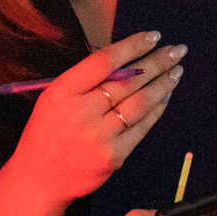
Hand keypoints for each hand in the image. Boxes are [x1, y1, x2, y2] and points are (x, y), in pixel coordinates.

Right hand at [0, 30, 185, 215]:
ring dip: (163, 85)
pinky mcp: (114, 156)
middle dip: (157, 63)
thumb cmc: (47, 133)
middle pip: (128, 81)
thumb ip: (86, 81)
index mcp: (64, 91)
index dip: (133, 46)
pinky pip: (141, 128)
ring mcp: (99, 136)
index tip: (154, 36)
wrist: (39, 179)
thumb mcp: (54, 98)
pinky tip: (166, 97)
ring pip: (140, 103)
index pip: (105, 61)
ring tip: (176, 71)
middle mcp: (82, 112)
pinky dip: (156, 110)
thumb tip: (128, 61)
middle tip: (176, 51)